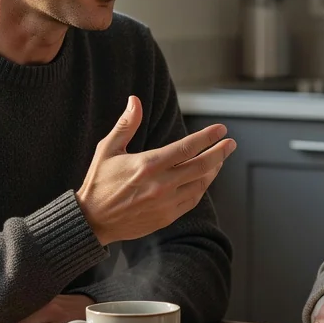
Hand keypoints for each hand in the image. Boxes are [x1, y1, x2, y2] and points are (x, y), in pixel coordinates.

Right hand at [76, 96, 235, 245]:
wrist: (93, 222)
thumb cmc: (99, 182)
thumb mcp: (107, 149)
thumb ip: (126, 125)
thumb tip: (135, 100)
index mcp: (148, 165)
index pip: (187, 148)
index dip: (207, 137)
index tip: (221, 129)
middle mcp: (161, 185)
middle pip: (201, 166)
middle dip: (220, 152)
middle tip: (230, 143)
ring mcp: (166, 203)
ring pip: (200, 184)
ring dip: (214, 170)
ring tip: (220, 158)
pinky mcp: (167, 217)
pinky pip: (192, 200)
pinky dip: (202, 187)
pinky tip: (205, 178)